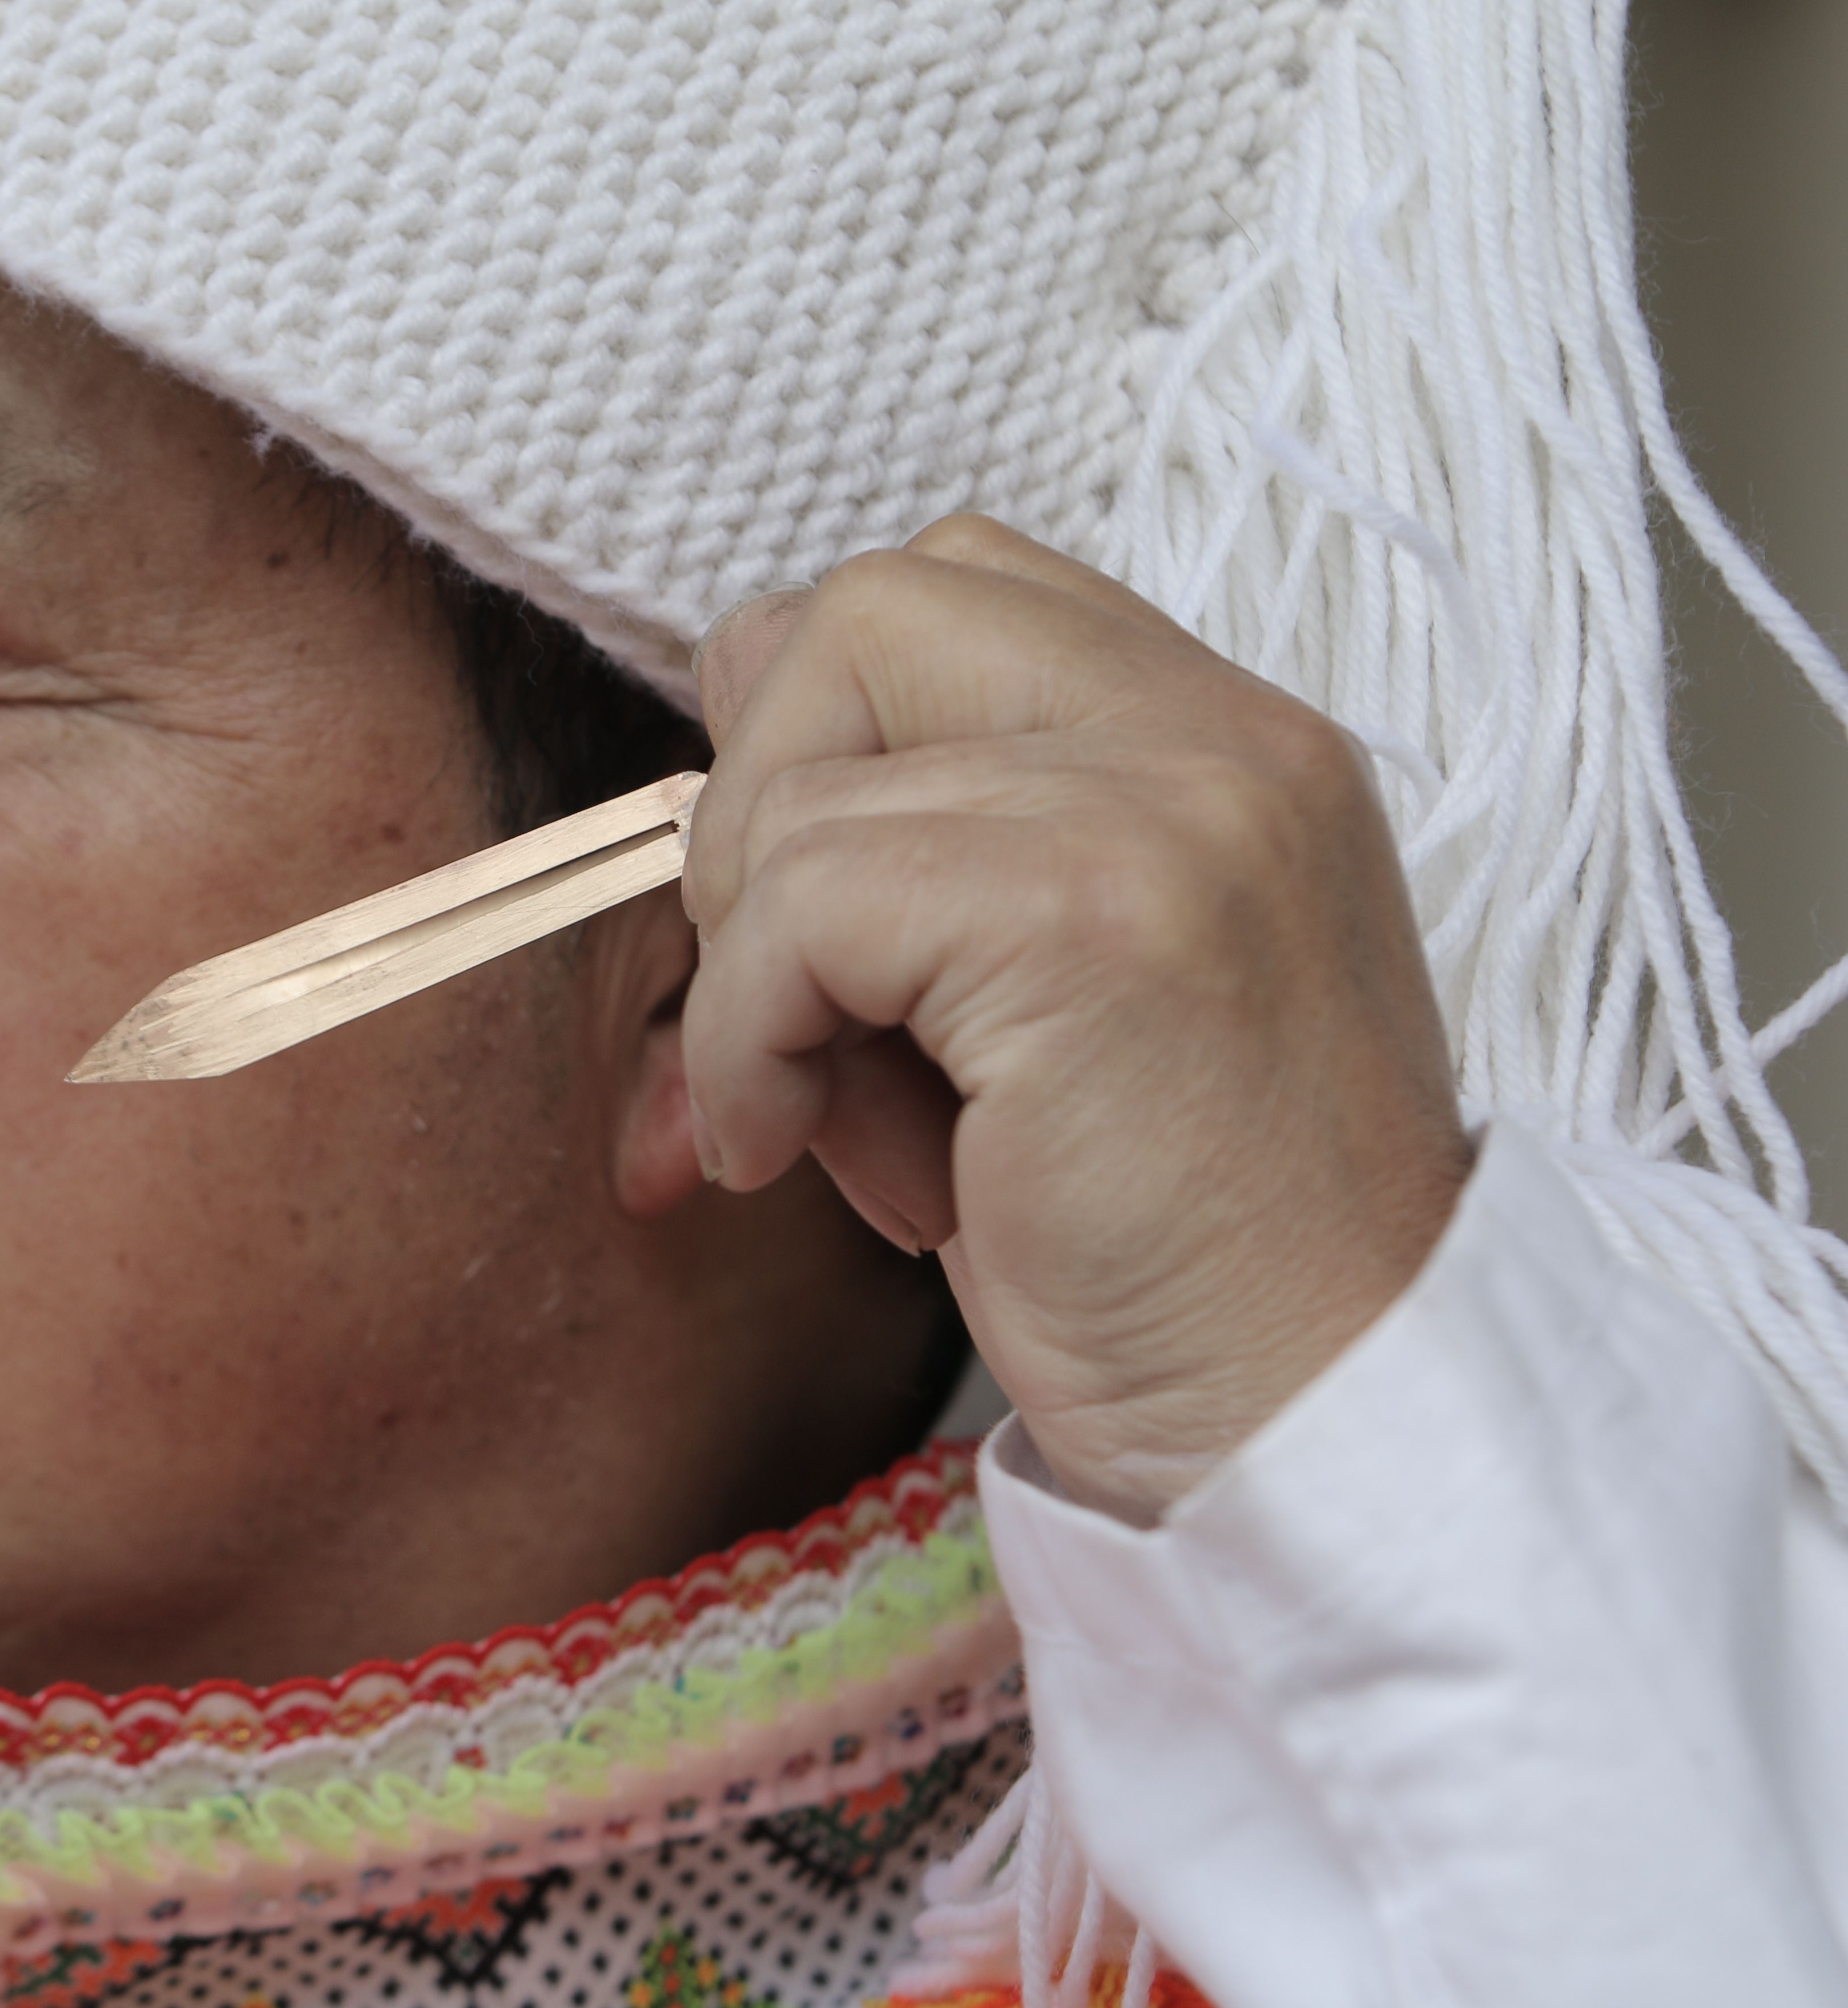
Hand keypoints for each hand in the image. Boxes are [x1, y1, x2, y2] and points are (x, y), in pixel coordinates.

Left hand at [683, 516, 1471, 1523]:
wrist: (1324, 1422)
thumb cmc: (1161, 1248)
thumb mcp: (1038, 1012)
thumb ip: (922, 868)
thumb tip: (684, 815)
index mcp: (1223, 740)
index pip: (949, 585)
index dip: (819, 729)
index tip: (811, 916)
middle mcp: (1219, 736)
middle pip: (856, 615)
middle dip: (757, 810)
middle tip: (797, 1005)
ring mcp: (1171, 809)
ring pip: (799, 789)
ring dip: (758, 979)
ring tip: (860, 1134)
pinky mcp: (1092, 916)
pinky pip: (797, 907)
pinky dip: (748, 1043)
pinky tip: (798, 1159)